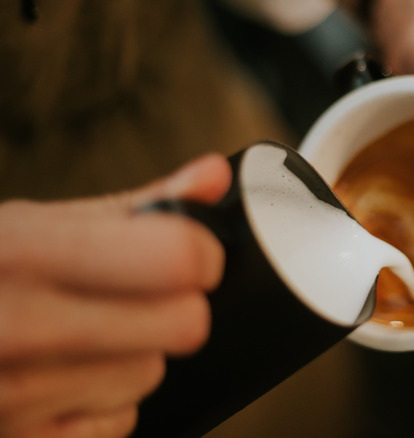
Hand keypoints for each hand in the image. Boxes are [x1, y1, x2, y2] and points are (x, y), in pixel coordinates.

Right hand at [0, 154, 230, 436]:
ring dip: (132, 356)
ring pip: (152, 375)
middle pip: (184, 325)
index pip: (178, 259)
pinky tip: (63, 378)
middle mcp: (18, 328)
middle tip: (133, 295)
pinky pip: (121, 423)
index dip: (201, 254)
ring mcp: (15, 398)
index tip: (190, 255)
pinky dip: (104, 404)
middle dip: (172, 307)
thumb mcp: (38, 225)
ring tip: (78, 338)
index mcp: (24, 254)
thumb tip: (214, 177)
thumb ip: (137, 205)